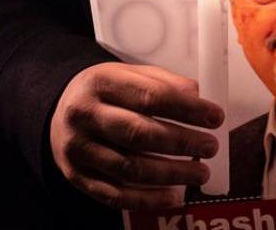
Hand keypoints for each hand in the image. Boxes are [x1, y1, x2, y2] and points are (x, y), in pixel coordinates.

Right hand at [50, 62, 224, 209]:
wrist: (60, 109)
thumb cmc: (108, 93)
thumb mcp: (132, 75)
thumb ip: (166, 84)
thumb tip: (201, 97)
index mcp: (102, 82)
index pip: (151, 97)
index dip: (188, 109)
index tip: (215, 117)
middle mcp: (85, 115)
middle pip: (140, 133)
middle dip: (182, 143)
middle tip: (210, 147)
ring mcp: (78, 148)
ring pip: (129, 167)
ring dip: (171, 174)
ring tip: (200, 173)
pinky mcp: (76, 176)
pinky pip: (114, 194)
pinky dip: (147, 199)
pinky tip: (173, 196)